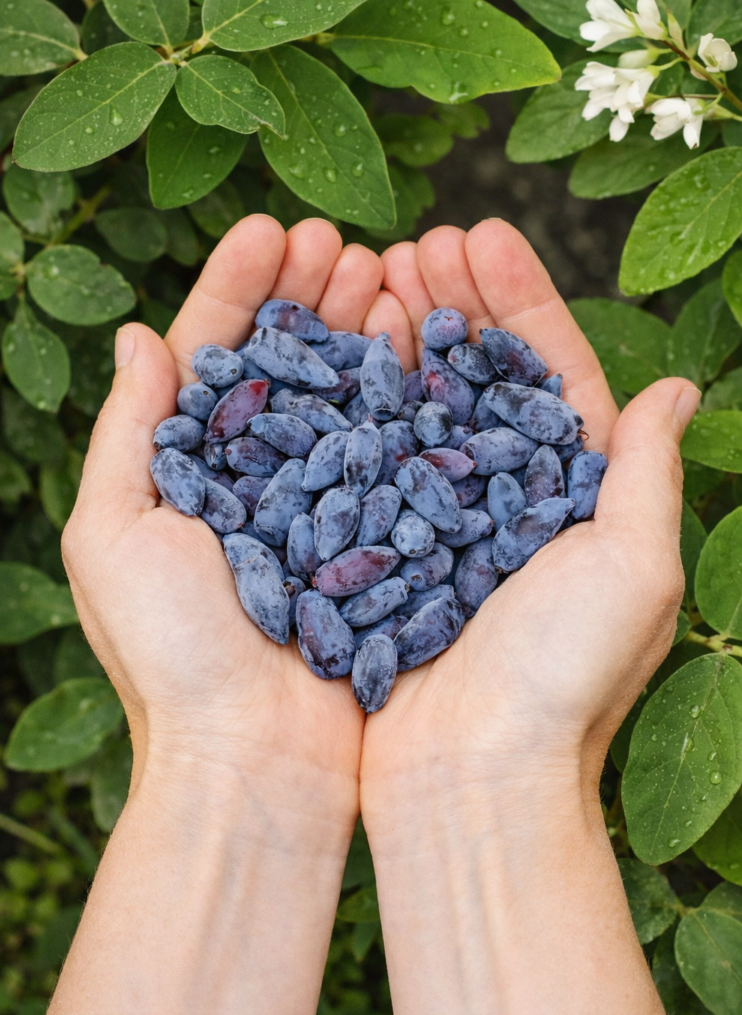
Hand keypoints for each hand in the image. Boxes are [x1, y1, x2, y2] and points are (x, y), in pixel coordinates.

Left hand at [63, 215, 384, 842]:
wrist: (256, 761)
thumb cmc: (170, 654)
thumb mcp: (114, 533)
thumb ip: (128, 431)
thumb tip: (139, 335)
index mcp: (183, 470)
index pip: (210, 356)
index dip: (237, 288)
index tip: (272, 228)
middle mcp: (253, 478)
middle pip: (282, 365)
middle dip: (307, 295)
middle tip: (342, 238)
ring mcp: (317, 505)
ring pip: (340, 395)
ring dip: (358, 328)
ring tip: (385, 267)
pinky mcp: (371, 536)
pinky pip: (387, 449)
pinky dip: (400, 392)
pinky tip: (419, 341)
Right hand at [361, 219, 700, 813]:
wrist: (470, 779)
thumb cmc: (564, 678)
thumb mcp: (635, 567)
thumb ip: (647, 471)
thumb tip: (677, 386)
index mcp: (574, 497)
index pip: (549, 375)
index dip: (519, 303)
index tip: (482, 235)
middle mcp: (505, 501)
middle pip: (478, 379)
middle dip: (453, 304)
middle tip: (418, 240)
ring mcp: (437, 523)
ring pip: (417, 408)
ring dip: (399, 337)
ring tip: (371, 272)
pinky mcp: (379, 549)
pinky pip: (367, 460)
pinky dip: (354, 402)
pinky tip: (335, 350)